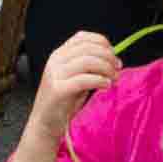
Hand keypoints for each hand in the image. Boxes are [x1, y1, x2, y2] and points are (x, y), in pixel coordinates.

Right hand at [25, 31, 119, 148]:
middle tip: (118, 69)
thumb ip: (89, 66)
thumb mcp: (75, 78)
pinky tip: (106, 86)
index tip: (114, 56)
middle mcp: (55, 61)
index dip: (102, 43)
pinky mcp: (58, 90)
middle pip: (88, 48)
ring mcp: (55, 75)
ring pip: (88, 61)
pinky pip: (84, 80)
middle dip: (108, 57)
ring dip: (106, 68)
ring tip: (113, 79)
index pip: (83, 37)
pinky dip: (100, 81)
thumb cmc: (63, 102)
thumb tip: (113, 59)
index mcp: (59, 54)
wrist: (45, 124)